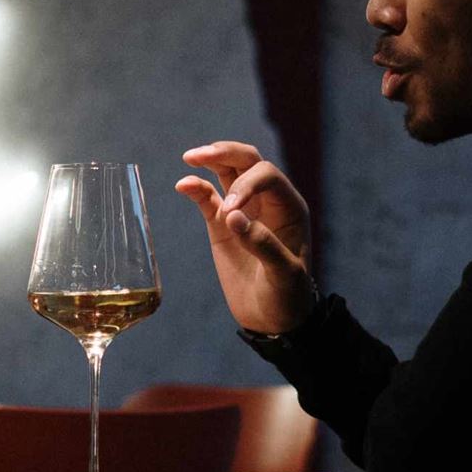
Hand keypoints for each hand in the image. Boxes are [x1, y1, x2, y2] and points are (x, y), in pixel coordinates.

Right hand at [175, 142, 314, 334]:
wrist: (273, 319)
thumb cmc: (288, 296)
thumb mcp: (284, 274)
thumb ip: (263, 244)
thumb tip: (232, 216)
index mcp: (288, 207)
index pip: (266, 175)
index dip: (246, 184)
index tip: (229, 210)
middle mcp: (267, 202)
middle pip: (247, 161)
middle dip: (225, 153)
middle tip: (200, 155)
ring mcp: (242, 211)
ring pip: (227, 171)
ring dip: (210, 159)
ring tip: (190, 157)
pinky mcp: (222, 225)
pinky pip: (207, 198)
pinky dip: (195, 188)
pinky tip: (182, 185)